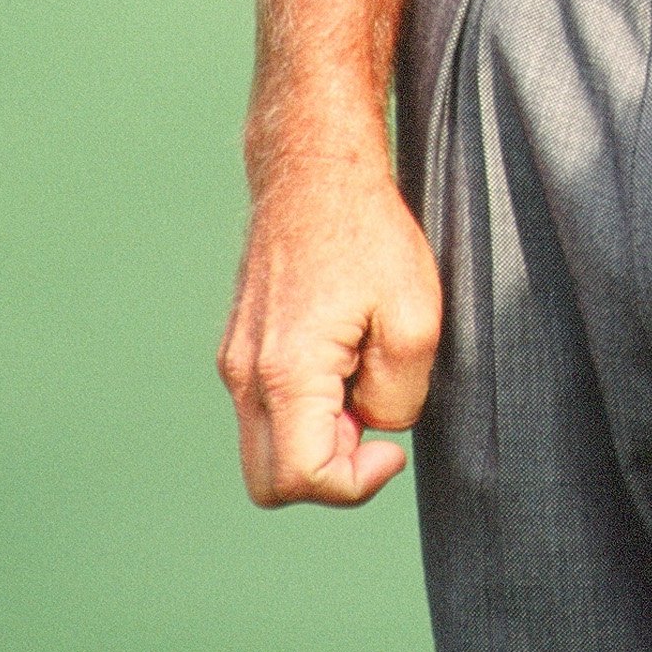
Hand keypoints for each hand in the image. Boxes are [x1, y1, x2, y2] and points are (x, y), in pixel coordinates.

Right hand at [219, 132, 441, 507]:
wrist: (316, 169)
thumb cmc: (369, 233)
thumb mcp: (415, 318)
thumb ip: (399, 397)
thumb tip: (375, 428)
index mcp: (286, 372)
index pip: (303, 479)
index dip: (356, 483)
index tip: (391, 445)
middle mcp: (245, 375)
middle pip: (270, 482)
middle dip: (329, 470)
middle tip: (371, 414)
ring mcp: (236, 361)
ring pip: (266, 447)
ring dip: (318, 436)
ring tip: (360, 374)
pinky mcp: (241, 348)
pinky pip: (266, 411)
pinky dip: (306, 409)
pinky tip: (343, 356)